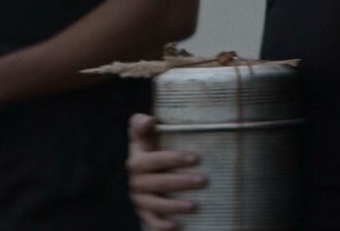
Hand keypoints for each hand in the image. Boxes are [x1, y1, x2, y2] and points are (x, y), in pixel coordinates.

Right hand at [126, 113, 204, 230]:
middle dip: (180, 182)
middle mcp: (135, 181)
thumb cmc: (148, 147)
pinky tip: (178, 225)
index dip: (173, 159)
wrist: (142, 169)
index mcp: (136, 161)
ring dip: (174, 206)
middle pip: (158, 183)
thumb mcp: (142, 134)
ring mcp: (139, 199)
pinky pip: (151, 222)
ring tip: (194, 205)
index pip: (153, 160)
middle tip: (203, 180)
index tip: (195, 158)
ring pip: (155, 205)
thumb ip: (141, 123)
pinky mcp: (143, 213)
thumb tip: (149, 120)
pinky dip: (162, 226)